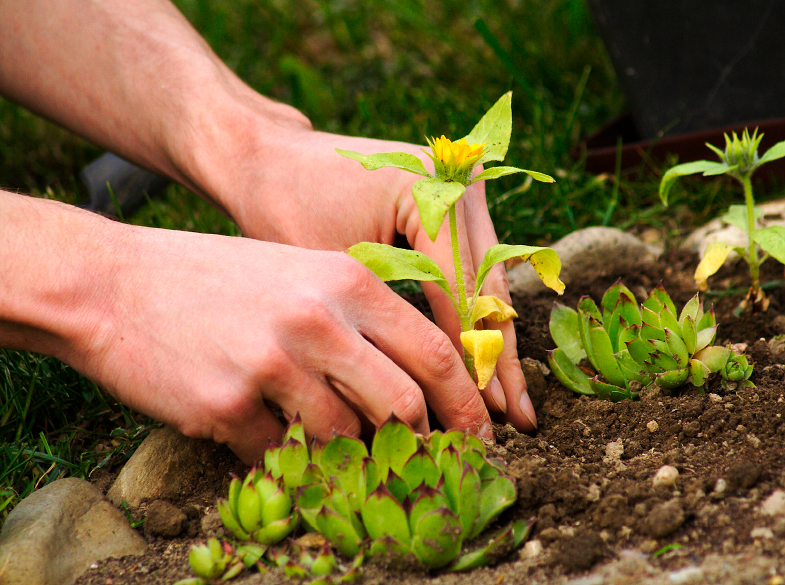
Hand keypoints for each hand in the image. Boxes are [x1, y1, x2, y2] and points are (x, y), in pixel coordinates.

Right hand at [79, 221, 492, 463]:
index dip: (466, 402)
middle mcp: (317, 319)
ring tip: (328, 445)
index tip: (477, 435)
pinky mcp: (226, 404)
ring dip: (345, 455)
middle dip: (419, 443)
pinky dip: (284, 461)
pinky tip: (265, 438)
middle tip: (419, 463)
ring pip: (344, 438)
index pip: (434, 351)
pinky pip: (280, 457)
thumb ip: (358, 322)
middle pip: (403, 404)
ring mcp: (272, 363)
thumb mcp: (299, 274)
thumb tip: (410, 388)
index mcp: (346, 281)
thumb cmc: (216, 279)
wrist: (115, 284)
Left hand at [203, 126, 536, 432]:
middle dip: (498, 357)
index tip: (484, 413)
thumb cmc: (283, 209)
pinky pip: (472, 266)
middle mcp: (458, 179)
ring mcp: (461, 185)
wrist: (269, 159)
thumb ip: (384, 324)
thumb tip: (423, 397)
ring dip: (493, 341)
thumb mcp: (333, 271)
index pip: (459, 288)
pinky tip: (483, 360)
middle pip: (487, 285)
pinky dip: (474, 314)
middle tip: (520, 420)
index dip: (472, 356)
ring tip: (510, 403)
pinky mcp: (454, 200)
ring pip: (488, 279)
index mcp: (428, 187)